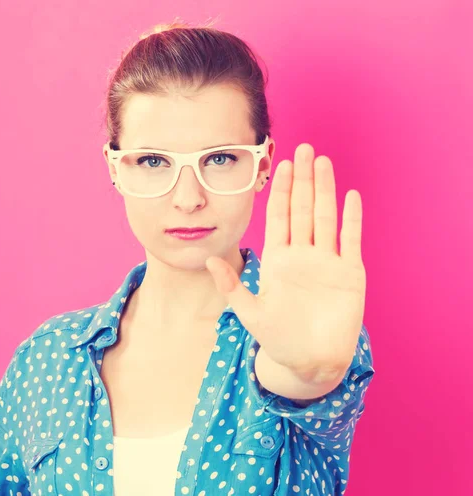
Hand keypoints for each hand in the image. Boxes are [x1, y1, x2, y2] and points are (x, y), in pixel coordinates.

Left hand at [205, 143, 365, 376]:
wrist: (308, 362)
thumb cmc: (278, 339)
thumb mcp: (250, 312)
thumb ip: (231, 286)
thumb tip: (208, 259)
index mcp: (278, 260)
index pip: (279, 217)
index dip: (281, 191)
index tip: (280, 165)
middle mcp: (302, 255)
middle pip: (304, 209)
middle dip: (304, 180)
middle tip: (305, 149)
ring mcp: (327, 262)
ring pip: (326, 218)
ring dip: (326, 190)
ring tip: (324, 162)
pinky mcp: (350, 275)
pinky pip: (350, 241)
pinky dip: (352, 220)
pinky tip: (351, 196)